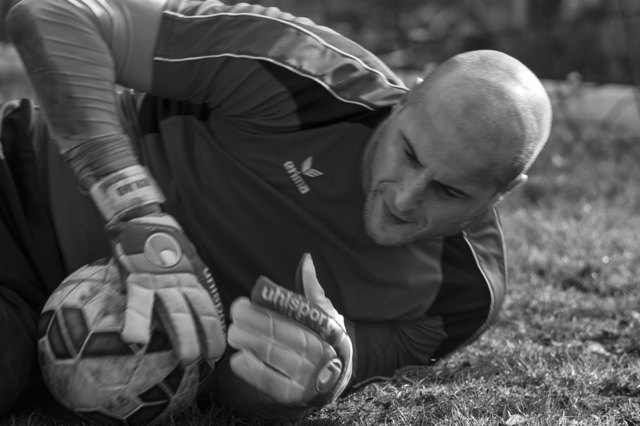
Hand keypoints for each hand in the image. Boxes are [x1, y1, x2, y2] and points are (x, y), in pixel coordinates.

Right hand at [108, 212, 226, 365]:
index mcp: (191, 278)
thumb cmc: (160, 240)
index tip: (218, 350)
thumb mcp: (181, 259)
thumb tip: (186, 303)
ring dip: (183, 335)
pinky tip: (135, 340)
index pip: (207, 306)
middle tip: (208, 359)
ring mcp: (160, 280)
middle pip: (197, 312)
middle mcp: (180, 281)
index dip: (213, 328)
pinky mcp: (139, 276)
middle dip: (204, 336)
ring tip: (187, 358)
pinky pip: (137, 302)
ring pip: (175, 311)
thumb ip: (185, 279)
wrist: (140, 216)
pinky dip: (137, 321)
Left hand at [228, 253, 352, 406]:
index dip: (269, 311)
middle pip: (286, 337)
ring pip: (278, 359)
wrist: (341, 373)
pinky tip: (238, 360)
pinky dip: (256, 373)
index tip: (244, 302)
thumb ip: (312, 289)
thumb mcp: (326, 313)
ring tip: (233, 333)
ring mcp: (307, 376)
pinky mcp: (295, 394)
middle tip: (235, 315)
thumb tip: (306, 260)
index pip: (295, 320)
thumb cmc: (328, 337)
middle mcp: (319, 354)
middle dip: (258, 325)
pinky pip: (274, 383)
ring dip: (253, 345)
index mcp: (325, 330)